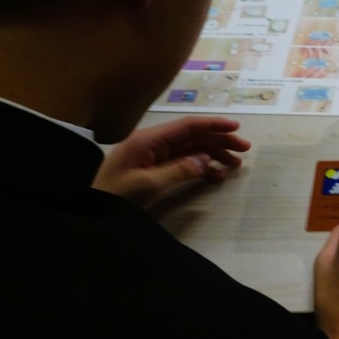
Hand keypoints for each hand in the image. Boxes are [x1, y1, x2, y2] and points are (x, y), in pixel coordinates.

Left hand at [93, 117, 250, 209]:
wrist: (94, 213)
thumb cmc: (116, 197)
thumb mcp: (148, 184)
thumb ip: (179, 169)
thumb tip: (205, 159)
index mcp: (148, 140)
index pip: (187, 126)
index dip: (213, 125)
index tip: (236, 127)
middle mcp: (153, 144)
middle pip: (192, 137)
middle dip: (219, 141)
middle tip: (244, 149)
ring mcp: (154, 157)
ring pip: (191, 150)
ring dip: (214, 155)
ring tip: (235, 165)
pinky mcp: (154, 170)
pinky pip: (183, 164)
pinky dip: (201, 169)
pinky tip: (217, 176)